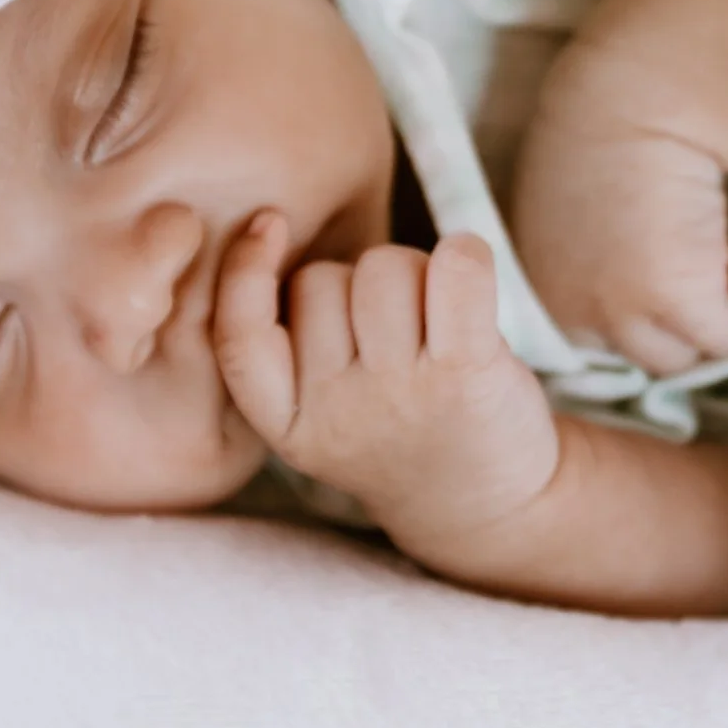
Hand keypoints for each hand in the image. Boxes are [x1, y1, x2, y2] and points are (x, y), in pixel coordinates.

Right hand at [211, 215, 560, 550]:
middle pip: (323, 280)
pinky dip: (464, 254)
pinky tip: (469, 265)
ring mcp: (403, 394)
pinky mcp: (467, 375)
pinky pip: (456, 273)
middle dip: (355, 283)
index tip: (268, 223)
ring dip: (412, 273)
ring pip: (382, 267)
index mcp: (292, 425)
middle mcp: (340, 413)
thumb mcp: (319, 414)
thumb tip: (270, 224)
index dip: (244, 274)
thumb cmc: (395, 432)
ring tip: (432, 325)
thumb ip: (292, 342)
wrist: (486, 504)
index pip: (242, 341)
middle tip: (392, 333)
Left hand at [509, 41, 727, 377]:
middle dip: (676, 328)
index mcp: (542, 288)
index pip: (595, 341)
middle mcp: (574, 311)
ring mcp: (624, 311)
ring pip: (684, 354)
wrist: (636, 96)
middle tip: (708, 285)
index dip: (638, 316)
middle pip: (641, 355)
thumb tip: (628, 281)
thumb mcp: (570, 211)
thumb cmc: (603, 130)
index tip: (664, 287)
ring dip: (711, 324)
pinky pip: (727, 334)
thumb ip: (587, 258)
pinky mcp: (680, 298)